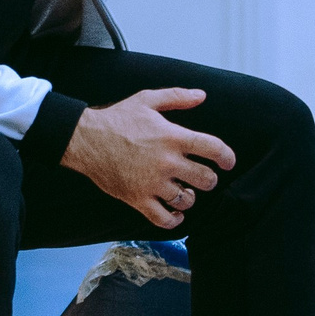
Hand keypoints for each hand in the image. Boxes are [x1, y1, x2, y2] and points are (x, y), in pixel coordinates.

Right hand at [62, 89, 237, 229]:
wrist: (86, 140)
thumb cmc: (117, 119)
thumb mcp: (147, 100)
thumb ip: (177, 96)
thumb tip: (202, 95)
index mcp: (172, 137)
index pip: (213, 149)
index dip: (227, 157)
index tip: (228, 162)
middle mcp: (167, 162)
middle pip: (206, 179)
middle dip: (209, 179)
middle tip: (204, 177)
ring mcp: (152, 183)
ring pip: (186, 200)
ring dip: (190, 197)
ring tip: (186, 192)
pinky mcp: (138, 199)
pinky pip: (164, 219)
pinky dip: (174, 220)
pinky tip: (176, 214)